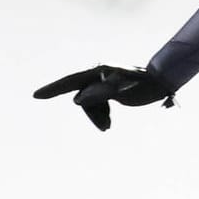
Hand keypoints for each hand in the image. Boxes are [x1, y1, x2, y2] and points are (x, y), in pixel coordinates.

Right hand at [33, 65, 174, 130]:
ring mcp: (103, 82)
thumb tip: (76, 100)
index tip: (36, 96)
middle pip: (81, 97)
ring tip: (109, 127)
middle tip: (107, 127)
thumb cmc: (145, 84)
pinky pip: (97, 105)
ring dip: (96, 116)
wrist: (162, 81)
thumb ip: (101, 93)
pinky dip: (101, 115)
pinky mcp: (109, 90)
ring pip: (89, 103)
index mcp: (99, 71)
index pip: (70, 81)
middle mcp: (98, 74)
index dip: (52, 89)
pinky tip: (109, 122)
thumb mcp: (124, 91)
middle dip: (91, 114)